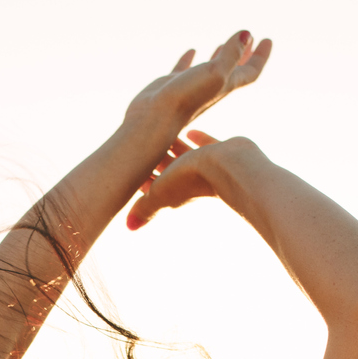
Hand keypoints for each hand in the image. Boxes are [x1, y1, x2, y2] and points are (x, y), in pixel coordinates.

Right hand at [124, 31, 272, 135]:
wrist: (154, 121)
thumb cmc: (186, 99)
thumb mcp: (215, 73)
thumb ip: (232, 54)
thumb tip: (248, 34)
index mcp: (226, 86)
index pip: (250, 71)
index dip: (261, 56)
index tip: (268, 39)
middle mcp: (211, 88)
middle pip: (234, 70)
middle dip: (244, 55)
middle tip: (252, 40)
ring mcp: (191, 87)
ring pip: (209, 70)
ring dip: (219, 56)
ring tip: (222, 44)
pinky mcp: (172, 86)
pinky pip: (184, 69)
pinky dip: (190, 59)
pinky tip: (192, 50)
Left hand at [125, 131, 257, 230]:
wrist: (229, 166)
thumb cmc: (192, 180)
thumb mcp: (161, 194)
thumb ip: (145, 209)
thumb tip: (129, 228)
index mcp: (175, 193)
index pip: (153, 187)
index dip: (140, 179)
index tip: (128, 167)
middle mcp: (191, 181)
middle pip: (168, 170)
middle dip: (155, 162)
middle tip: (141, 145)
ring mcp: (208, 167)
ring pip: (186, 156)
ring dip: (174, 148)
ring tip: (162, 136)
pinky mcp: (223, 153)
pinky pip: (207, 145)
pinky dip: (198, 139)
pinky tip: (190, 131)